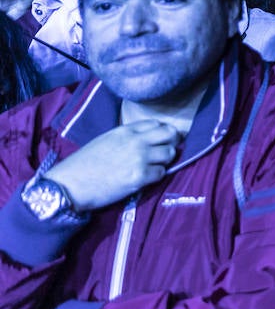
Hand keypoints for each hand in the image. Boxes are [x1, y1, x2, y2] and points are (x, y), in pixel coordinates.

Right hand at [44, 121, 181, 211]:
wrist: (69, 185)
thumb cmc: (84, 164)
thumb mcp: (106, 140)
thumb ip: (127, 137)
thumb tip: (146, 140)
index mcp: (126, 131)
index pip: (157, 124)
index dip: (162, 132)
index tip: (160, 140)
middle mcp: (136, 141)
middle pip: (170, 134)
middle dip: (171, 143)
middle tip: (165, 152)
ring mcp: (140, 158)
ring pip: (170, 154)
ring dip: (164, 161)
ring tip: (153, 167)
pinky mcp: (140, 176)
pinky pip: (161, 173)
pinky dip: (156, 176)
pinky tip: (145, 178)